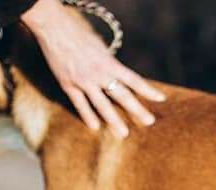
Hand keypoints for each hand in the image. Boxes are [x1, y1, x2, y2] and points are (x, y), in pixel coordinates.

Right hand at [21, 0, 164, 137]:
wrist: (55, 29)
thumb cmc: (80, 36)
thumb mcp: (101, 48)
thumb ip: (110, 65)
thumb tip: (119, 77)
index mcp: (110, 63)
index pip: (134, 80)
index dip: (148, 90)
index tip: (161, 99)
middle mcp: (99, 74)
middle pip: (122, 96)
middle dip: (137, 109)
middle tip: (149, 121)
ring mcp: (83, 81)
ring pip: (101, 105)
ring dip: (113, 120)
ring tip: (123, 134)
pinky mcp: (68, 84)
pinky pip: (80, 104)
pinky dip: (87, 116)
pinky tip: (95, 127)